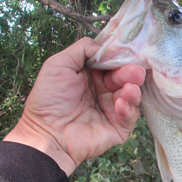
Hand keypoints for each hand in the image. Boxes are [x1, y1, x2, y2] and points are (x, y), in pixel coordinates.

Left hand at [4, 38, 145, 175]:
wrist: (46, 134)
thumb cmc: (48, 100)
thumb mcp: (59, 64)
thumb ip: (83, 49)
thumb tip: (107, 48)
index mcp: (90, 76)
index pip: (111, 63)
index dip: (119, 58)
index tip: (127, 54)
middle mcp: (103, 91)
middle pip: (124, 78)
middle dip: (130, 73)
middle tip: (135, 72)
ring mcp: (111, 109)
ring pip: (131, 96)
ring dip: (133, 90)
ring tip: (130, 89)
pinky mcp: (118, 128)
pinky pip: (130, 116)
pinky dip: (128, 109)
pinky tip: (120, 104)